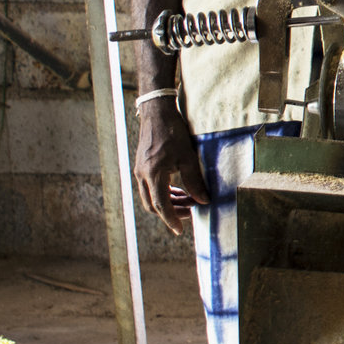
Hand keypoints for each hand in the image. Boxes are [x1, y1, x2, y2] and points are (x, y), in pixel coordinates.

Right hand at [134, 105, 206, 235]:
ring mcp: (140, 171)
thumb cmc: (173, 132)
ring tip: (188, 200)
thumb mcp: (188, 157)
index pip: (161, 205)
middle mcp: (142, 175)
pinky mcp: (141, 166)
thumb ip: (195, 181)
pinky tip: (178, 189)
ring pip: (151, 196)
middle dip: (171, 212)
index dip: (171, 219)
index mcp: (153, 174)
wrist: (156, 113)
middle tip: (190, 212)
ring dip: (169, 202)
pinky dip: (163, 192)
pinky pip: (150, 187)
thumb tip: (204, 200)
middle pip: (153, 204)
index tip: (180, 230)